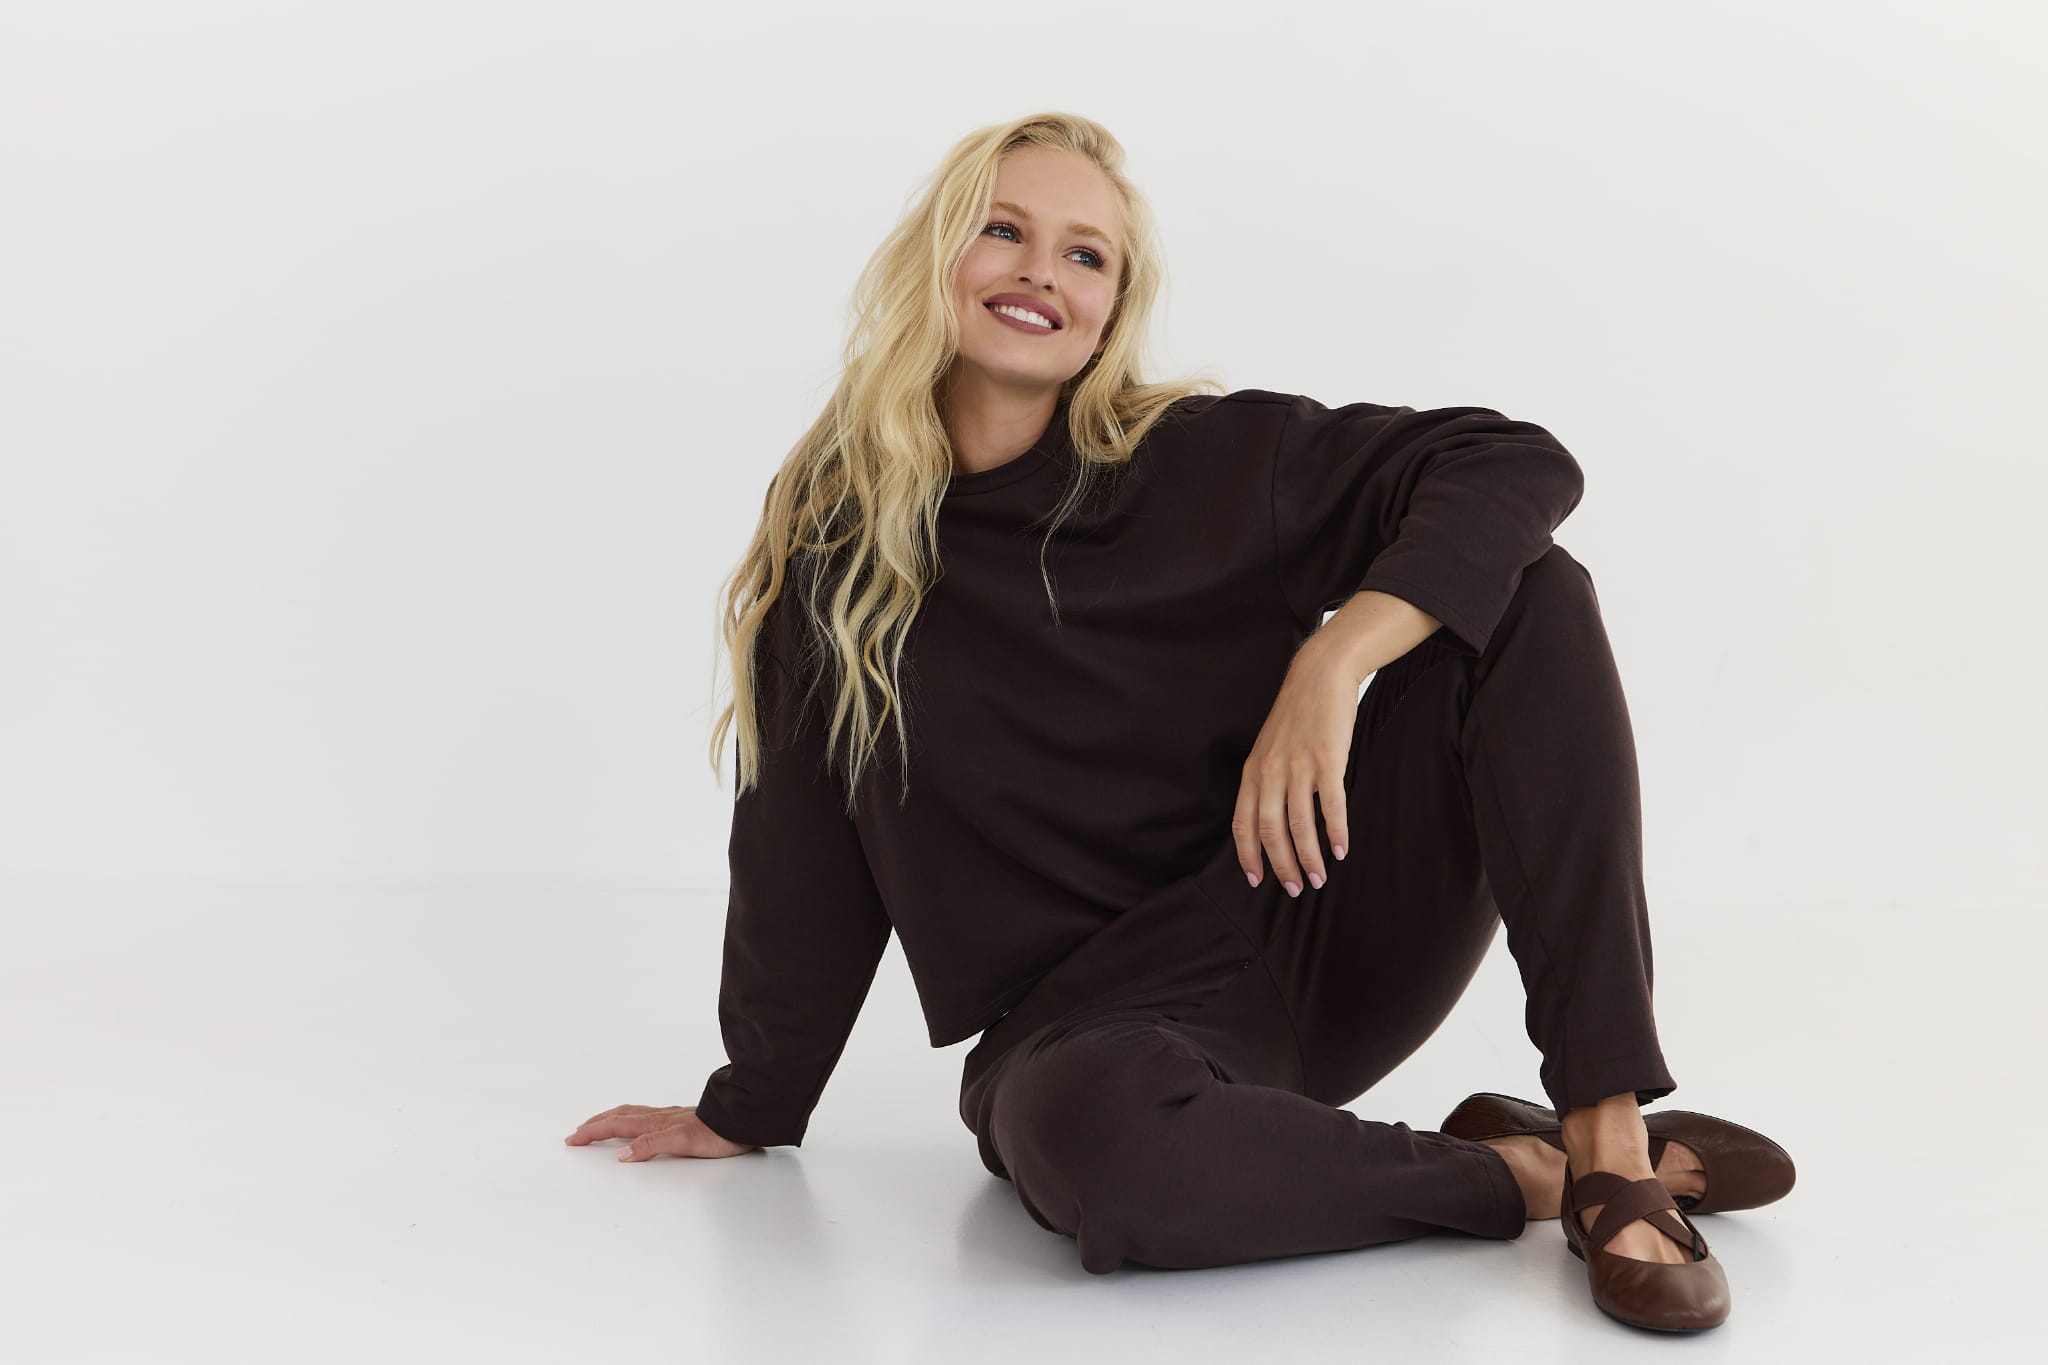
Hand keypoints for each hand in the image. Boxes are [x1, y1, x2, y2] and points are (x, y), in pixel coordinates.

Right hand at [564, 1104, 757, 1159]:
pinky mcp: (682, 1120)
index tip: (572, 1139)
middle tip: (576, 1132)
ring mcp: (671, 1117)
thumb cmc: (718, 1133)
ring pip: (632, 1114)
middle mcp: (660, 1117)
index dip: (593, 1132)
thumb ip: (650, 1146)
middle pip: (620, 1117)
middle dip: (595, 1124)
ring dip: (611, 1119)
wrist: (744, 1121)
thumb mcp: (682, 1143)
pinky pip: (647, 1117)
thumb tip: (619, 1154)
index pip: (616, 1126)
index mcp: (656, 1122)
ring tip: (598, 1124)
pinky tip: (637, 1124)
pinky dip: (631, 1119)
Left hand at [1232, 644, 1357, 897]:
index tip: (1256, 881)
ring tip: (1319, 878)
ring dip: (1309, 857)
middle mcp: (1271, 771)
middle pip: (1269, 831)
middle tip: (1295, 889)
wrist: (1319, 675)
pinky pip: (1331, 806)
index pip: (1242, 824)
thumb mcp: (1269, 746)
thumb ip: (1267, 779)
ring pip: (1299, 824)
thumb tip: (1273, 817)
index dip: (1248, 856)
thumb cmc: (1297, 714)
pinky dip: (1336, 832)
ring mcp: (1298, 766)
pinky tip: (1342, 850)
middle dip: (1281, 866)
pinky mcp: (1327, 760)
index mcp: (1253, 771)